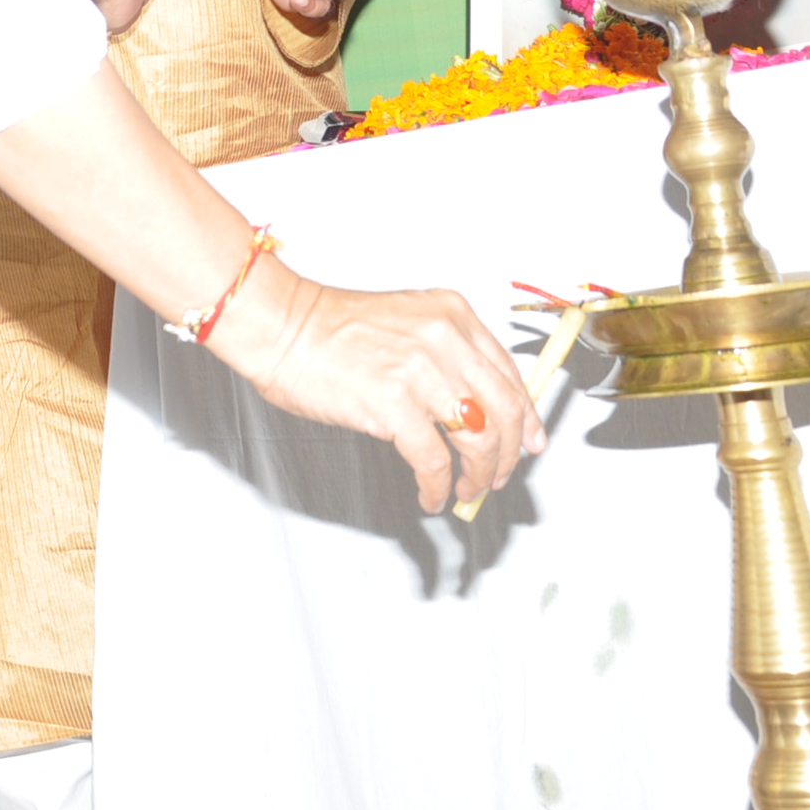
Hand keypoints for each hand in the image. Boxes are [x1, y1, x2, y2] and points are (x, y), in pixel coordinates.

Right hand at [222, 263, 538, 512]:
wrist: (281, 326)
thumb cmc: (328, 327)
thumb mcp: (405, 322)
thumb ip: (443, 353)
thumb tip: (471, 405)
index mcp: (451, 315)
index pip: (508, 373)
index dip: (525, 415)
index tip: (528, 439)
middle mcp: (444, 339)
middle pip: (505, 409)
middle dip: (508, 453)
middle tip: (499, 474)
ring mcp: (421, 371)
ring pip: (479, 438)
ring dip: (479, 474)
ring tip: (467, 488)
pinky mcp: (393, 405)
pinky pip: (434, 460)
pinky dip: (438, 486)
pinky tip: (431, 495)